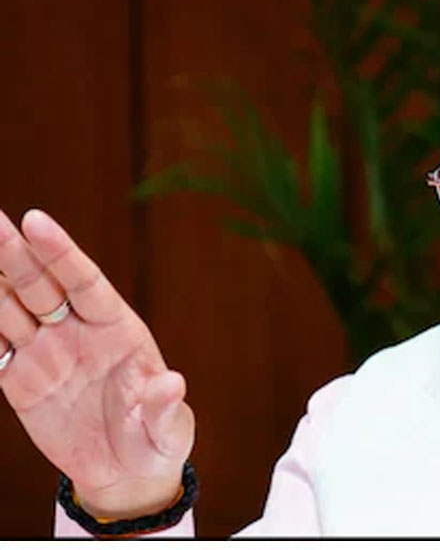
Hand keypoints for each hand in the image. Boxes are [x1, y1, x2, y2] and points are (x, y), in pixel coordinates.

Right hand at [0, 209, 193, 518]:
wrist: (124, 471)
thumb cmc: (155, 441)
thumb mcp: (165, 430)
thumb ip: (163, 407)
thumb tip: (172, 385)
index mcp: (118, 330)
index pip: (85, 282)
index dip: (61, 251)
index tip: (34, 219)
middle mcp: (79, 333)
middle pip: (41, 285)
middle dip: (14, 252)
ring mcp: (47, 353)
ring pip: (10, 307)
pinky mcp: (21, 380)